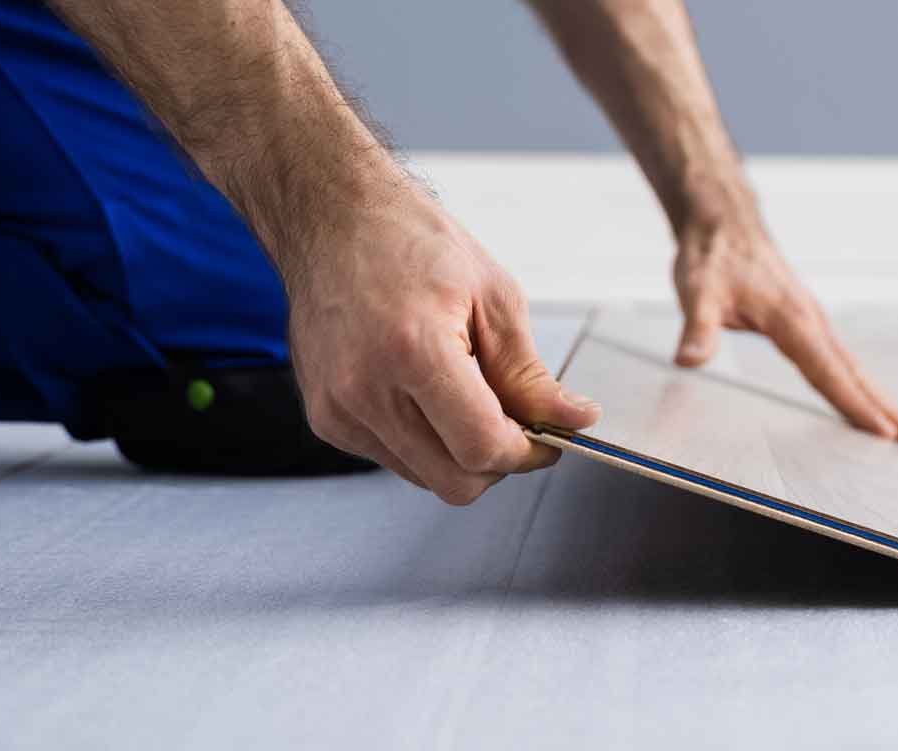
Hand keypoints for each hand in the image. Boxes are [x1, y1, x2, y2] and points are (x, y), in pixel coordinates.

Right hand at [282, 208, 601, 503]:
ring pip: (425, 477)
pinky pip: (393, 458)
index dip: (527, 452)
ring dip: (459, 453)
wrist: (332, 220)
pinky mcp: (326, 418)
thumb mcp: (493, 296)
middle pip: (455, 482)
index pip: (482, 447)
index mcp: (413, 350)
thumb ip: (530, 374)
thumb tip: (572, 419)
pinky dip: (424, 441)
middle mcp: (365, 388)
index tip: (547, 438)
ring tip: (465, 393)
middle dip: (497, 462)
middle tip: (515, 422)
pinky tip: (425, 392)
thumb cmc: (409, 241)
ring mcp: (338, 409)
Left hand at [670, 220, 897, 446]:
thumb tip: (689, 360)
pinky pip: (840, 358)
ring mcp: (813, 320)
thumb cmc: (712, 255)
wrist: (724, 221)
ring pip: (853, 367)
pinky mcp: (807, 320)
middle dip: (888, 410)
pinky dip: (858, 382)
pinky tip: (864, 396)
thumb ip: (698, 329)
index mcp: (792, 319)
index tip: (885, 433)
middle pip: (857, 374)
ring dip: (880, 398)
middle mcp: (812, 320)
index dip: (856, 406)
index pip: (829, 373)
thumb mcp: (697, 292)